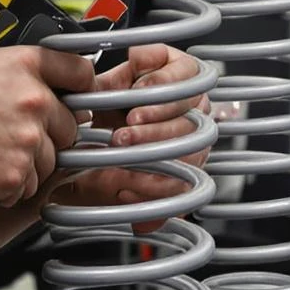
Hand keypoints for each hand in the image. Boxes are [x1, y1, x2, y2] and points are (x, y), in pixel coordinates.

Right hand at [0, 45, 88, 205]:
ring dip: (29, 163)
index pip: (81, 72)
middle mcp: (34, 100)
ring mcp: (27, 139)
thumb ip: (26, 71)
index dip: (82, 88)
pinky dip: (12, 186)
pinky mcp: (16, 173)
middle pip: (69, 126)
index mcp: (27, 66)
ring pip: (50, 161)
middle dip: (49, 135)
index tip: (78, 98)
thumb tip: (54, 83)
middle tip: (15, 136)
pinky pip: (29, 186)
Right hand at [58, 44, 215, 230]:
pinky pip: (178, 65)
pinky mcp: (178, 62)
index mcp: (187, 151)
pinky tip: (135, 81)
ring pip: (189, 100)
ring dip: (157, 109)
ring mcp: (190, 92)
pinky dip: (157, 71)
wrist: (96, 103)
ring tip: (130, 116)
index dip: (159, 181)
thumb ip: (134, 198)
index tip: (125, 185)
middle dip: (154, 140)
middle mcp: (193, 122)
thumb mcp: (113, 172)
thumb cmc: (108, 139)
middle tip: (122, 141)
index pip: (188, 169)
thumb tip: (143, 227)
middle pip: (190, 132)